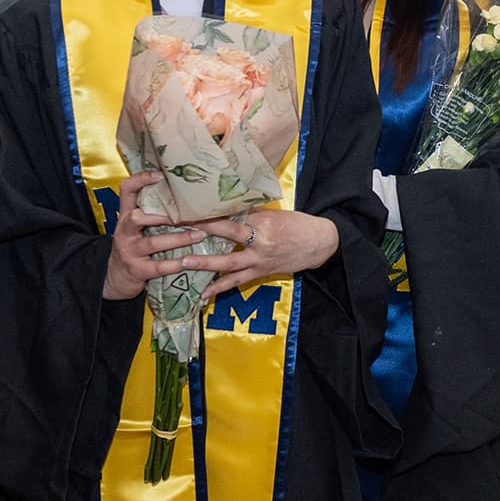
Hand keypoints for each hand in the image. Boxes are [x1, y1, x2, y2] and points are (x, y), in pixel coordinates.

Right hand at [104, 171, 201, 300]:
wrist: (115, 277)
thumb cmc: (133, 246)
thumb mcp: (136, 226)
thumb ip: (151, 211)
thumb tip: (182, 193)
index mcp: (126, 215)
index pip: (126, 190)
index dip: (140, 180)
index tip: (160, 175)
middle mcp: (124, 231)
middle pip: (137, 217)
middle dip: (164, 216)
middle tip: (189, 213)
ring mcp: (129, 251)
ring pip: (154, 242)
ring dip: (179, 238)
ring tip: (200, 234)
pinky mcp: (137, 270)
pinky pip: (158, 266)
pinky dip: (175, 264)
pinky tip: (189, 261)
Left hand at [178, 209, 341, 299]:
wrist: (319, 243)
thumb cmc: (297, 224)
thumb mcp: (275, 213)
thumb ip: (251, 213)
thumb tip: (225, 208)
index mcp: (264, 220)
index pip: (233, 213)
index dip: (212, 211)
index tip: (191, 207)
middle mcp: (261, 240)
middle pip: (228, 233)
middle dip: (203, 230)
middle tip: (180, 228)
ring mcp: (260, 259)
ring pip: (229, 262)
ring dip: (205, 263)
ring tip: (184, 262)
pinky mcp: (261, 273)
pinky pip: (237, 281)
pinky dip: (220, 287)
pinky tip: (203, 293)